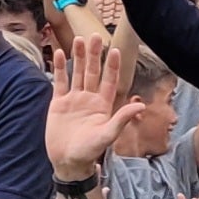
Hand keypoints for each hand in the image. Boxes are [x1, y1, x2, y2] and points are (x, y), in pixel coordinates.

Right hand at [44, 36, 150, 177]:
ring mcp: (74, 99)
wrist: (68, 162)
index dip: (112, 66)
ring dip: (78, 57)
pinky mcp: (58, 103)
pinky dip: (59, 68)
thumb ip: (121, 119)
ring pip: (77, 73)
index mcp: (102, 105)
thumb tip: (140, 105)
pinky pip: (60, 82)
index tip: (114, 50)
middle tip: (95, 36)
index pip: (109, 80)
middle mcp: (89, 98)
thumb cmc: (89, 152)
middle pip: (92, 72)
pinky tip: (58, 54)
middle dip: (94, 55)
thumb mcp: (107, 135)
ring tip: (78, 40)